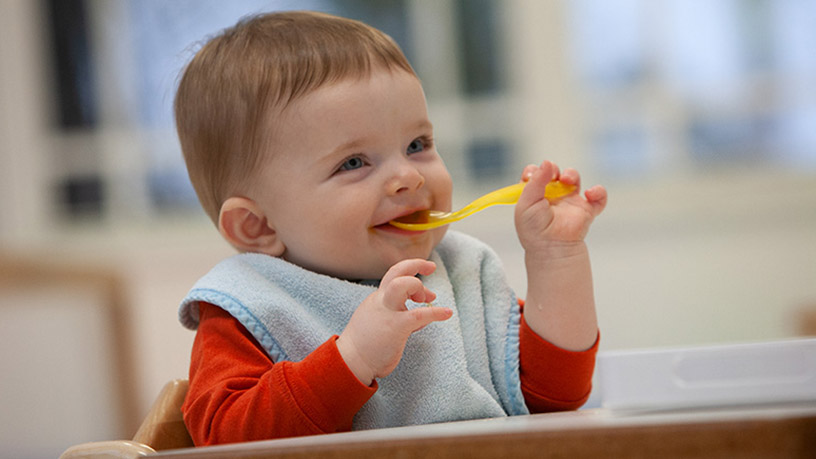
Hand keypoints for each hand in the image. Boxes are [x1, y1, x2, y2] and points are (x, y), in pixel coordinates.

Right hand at [336, 259, 452, 384]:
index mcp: (377, 299)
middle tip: (432, 268)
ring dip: (418, 287)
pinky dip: (436, 313)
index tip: (424, 276)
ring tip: (428, 299)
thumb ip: (399, 316)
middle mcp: (380, 301)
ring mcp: (387, 312)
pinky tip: (447, 314)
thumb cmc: (365, 346)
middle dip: (416, 265)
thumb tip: (420, 317)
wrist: (350, 363)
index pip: (394, 276)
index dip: (410, 270)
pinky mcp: (396, 327)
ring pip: (402, 284)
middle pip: (396, 271)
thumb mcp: (379, 323)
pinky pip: (420, 315)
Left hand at [514, 160, 606, 252]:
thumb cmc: (534, 229)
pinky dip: (599, 192)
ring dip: (572, 174)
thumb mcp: (526, 203)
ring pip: (574, 179)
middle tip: (552, 175)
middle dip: (553, 169)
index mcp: (535, 195)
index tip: (533, 173)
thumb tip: (546, 162)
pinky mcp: (586, 211)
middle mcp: (552, 196)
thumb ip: (535, 182)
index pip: (535, 175)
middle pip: (555, 173)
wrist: (550, 248)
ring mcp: (569, 202)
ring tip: (568, 181)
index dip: (535, 170)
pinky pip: (598, 198)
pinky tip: (590, 194)